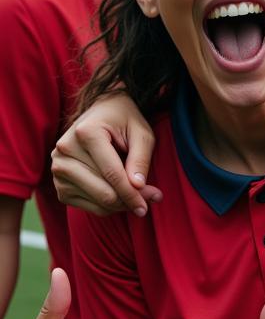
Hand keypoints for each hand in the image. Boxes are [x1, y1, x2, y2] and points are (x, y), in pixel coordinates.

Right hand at [51, 92, 159, 216]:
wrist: (102, 111)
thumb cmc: (125, 120)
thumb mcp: (142, 133)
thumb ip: (140, 159)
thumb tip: (137, 188)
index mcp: (86, 133)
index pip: (112, 173)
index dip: (131, 193)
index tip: (147, 206)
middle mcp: (65, 150)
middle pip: (102, 190)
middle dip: (129, 199)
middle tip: (153, 199)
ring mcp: (58, 167)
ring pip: (95, 200)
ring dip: (120, 204)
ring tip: (140, 197)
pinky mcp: (58, 182)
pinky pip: (85, 205)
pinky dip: (106, 206)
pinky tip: (121, 196)